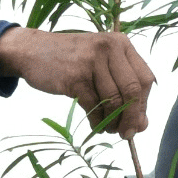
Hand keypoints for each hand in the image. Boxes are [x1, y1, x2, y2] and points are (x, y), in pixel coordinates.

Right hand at [0, 28, 155, 134]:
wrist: (32, 50)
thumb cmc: (72, 61)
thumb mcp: (101, 67)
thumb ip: (123, 91)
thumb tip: (142, 126)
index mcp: (121, 43)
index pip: (145, 78)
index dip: (144, 104)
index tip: (138, 121)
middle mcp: (110, 48)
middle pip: (133, 90)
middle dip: (132, 117)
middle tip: (127, 134)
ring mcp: (92, 61)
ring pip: (114, 100)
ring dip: (113, 122)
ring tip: (108, 129)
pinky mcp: (75, 76)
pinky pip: (94, 106)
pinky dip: (97, 121)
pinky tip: (95, 125)